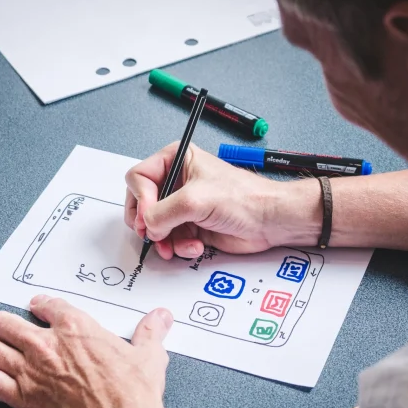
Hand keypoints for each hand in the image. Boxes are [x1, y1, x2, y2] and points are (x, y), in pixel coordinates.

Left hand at [0, 295, 177, 407]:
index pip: (45, 304)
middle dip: (8, 326)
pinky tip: (4, 386)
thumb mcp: (149, 356)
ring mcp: (30, 372)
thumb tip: (161, 317)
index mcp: (75, 327)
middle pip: (5, 322)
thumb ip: (150, 332)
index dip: (40, 306)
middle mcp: (46, 345)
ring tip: (5, 357)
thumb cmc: (135, 395)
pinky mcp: (23, 400)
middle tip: (14, 333)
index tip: (39, 309)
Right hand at [125, 143, 320, 259]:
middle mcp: (177, 182)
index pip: (139, 178)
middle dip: (148, 223)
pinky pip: (170, 240)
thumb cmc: (244, 198)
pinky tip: (195, 245)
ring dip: (165, 240)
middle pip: (142, 204)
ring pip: (155, 226)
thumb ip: (162, 212)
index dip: (141, 199)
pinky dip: (179, 247)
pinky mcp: (190, 226)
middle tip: (153, 234)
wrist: (268, 222)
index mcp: (176, 160)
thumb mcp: (195, 200)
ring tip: (175, 246)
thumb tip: (147, 226)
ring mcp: (183, 206)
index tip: (150, 216)